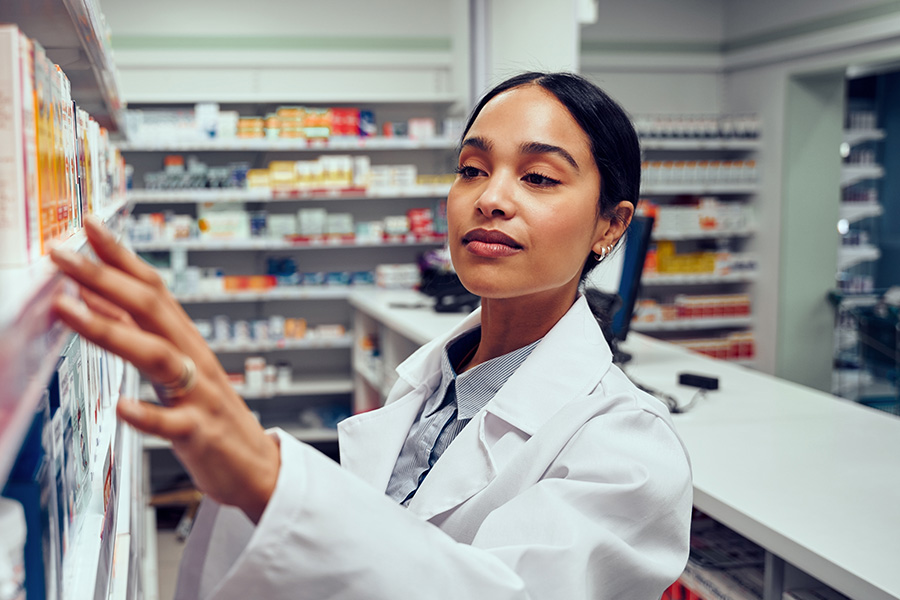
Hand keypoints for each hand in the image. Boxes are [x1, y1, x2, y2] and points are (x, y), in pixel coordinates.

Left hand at [51, 216, 279, 523]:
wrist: (255, 467)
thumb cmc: (210, 417)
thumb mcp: (174, 370)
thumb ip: (135, 333)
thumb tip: (91, 297)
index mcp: (186, 341)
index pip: (153, 288)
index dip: (121, 256)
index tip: (89, 225)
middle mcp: (194, 358)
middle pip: (151, 309)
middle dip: (103, 278)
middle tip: (61, 253)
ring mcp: (199, 395)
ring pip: (158, 355)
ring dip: (111, 330)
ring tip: (68, 310)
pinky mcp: (200, 434)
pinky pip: (172, 424)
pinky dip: (147, 414)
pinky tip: (121, 406)